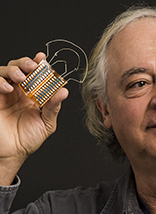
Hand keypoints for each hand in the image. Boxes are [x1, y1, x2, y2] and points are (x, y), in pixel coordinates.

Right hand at [0, 53, 67, 184]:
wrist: (13, 153)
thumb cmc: (29, 138)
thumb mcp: (46, 123)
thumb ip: (53, 107)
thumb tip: (64, 91)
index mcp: (34, 94)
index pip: (36, 74)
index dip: (38, 64)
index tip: (42, 58)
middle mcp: (19, 91)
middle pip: (19, 67)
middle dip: (25, 62)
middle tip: (33, 65)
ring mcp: (5, 94)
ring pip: (5, 71)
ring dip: (13, 69)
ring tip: (20, 76)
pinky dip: (0, 81)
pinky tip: (8, 88)